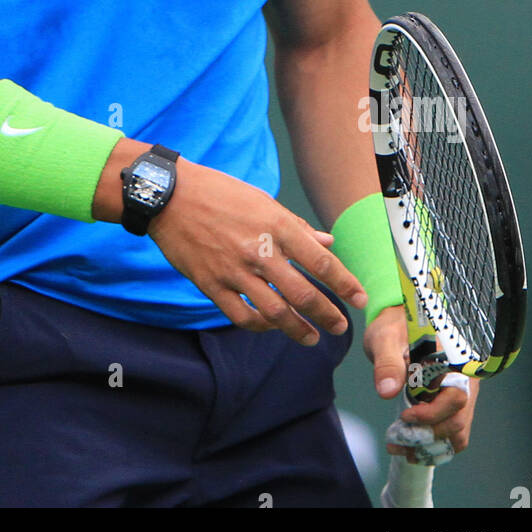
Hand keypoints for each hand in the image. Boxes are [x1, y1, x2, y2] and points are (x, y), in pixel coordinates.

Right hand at [147, 159, 367, 344]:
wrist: (170, 195)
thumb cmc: (219, 193)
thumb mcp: (262, 200)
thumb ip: (296, 226)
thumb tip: (327, 242)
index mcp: (276, 225)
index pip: (321, 262)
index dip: (345, 284)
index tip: (360, 298)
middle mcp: (259, 251)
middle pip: (303, 295)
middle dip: (328, 316)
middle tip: (339, 326)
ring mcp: (234, 271)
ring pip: (275, 313)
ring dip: (298, 330)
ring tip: (311, 338)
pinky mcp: (211, 284)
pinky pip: (241, 316)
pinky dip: (261, 327)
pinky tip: (271, 327)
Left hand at [364, 305, 478, 458]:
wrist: (397, 325)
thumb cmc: (393, 328)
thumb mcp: (385, 339)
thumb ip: (387, 363)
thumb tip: (386, 391)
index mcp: (453, 361)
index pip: (456, 397)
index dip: (432, 414)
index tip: (406, 416)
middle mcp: (464, 379)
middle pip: (458, 420)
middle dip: (428, 435)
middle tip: (397, 439)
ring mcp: (460, 393)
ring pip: (457, 432)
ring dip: (431, 446)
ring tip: (401, 447)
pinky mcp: (451, 404)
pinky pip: (453, 432)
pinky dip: (435, 444)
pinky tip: (412, 446)